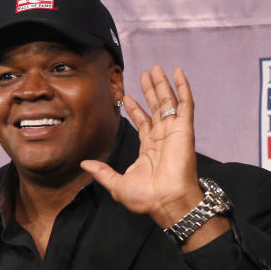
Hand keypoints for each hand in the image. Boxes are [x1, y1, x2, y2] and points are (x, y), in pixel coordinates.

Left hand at [81, 65, 201, 223]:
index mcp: (149, 148)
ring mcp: (174, 131)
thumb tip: (84, 164)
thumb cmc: (146, 197)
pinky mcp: (184, 129)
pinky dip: (183, 88)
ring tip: (156, 69)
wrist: (166, 201)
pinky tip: (178, 73)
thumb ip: (101, 172)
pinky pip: (185, 104)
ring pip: (168, 102)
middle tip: (144, 74)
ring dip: (163, 85)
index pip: (142, 122)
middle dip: (150, 90)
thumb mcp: (116, 184)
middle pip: (155, 107)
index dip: (135, 108)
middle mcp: (162, 137)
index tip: (127, 96)